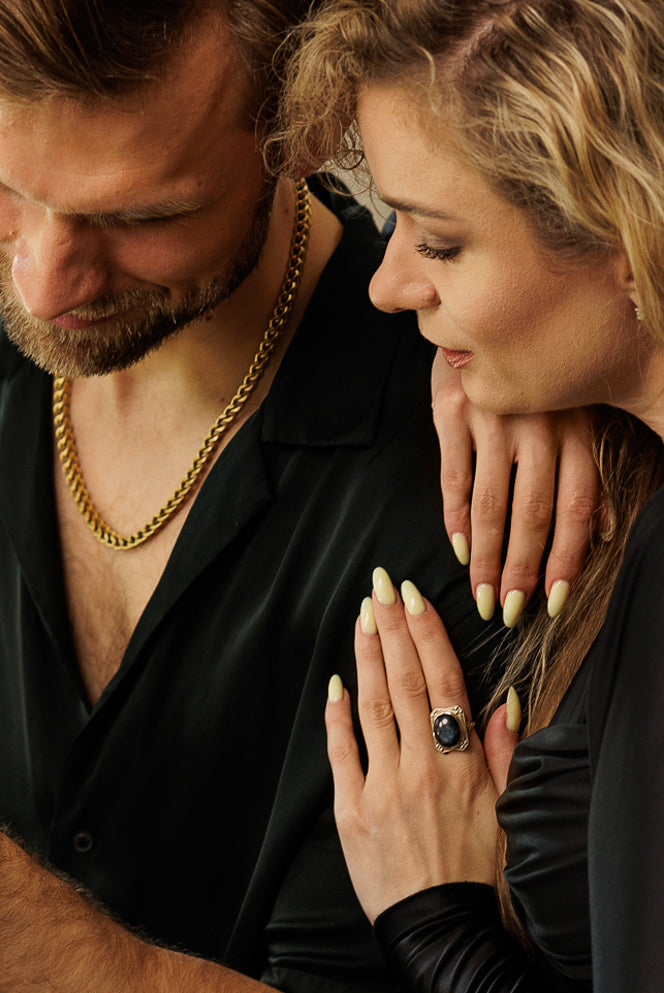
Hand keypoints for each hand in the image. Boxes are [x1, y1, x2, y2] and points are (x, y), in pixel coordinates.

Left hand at [325, 569, 498, 921]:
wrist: (443, 933)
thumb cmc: (480, 873)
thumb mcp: (508, 812)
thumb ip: (504, 753)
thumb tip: (505, 701)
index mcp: (462, 765)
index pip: (442, 683)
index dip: (426, 635)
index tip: (413, 597)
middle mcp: (420, 768)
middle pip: (402, 682)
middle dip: (392, 628)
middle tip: (379, 585)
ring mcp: (381, 787)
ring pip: (371, 707)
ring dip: (365, 656)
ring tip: (362, 615)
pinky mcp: (350, 811)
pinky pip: (341, 752)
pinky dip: (336, 715)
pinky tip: (334, 683)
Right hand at [431, 355, 599, 623]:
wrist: (491, 315)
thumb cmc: (541, 375)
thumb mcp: (579, 415)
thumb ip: (589, 472)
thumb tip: (606, 531)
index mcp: (577, 431)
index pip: (575, 508)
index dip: (566, 560)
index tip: (553, 602)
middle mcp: (540, 428)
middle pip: (532, 514)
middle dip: (519, 569)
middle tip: (507, 612)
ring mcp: (494, 420)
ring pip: (491, 503)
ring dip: (485, 554)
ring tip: (480, 592)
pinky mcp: (453, 411)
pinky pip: (454, 475)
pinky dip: (454, 516)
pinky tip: (457, 547)